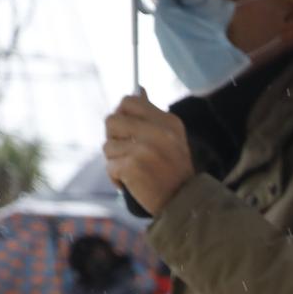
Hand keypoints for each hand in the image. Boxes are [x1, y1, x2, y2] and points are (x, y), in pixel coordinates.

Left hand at [103, 92, 195, 215]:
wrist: (185, 204)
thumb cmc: (173, 172)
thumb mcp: (171, 138)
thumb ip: (152, 116)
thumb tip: (139, 89)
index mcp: (168, 122)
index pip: (128, 102)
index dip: (121, 115)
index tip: (127, 131)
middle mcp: (158, 131)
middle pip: (112, 120)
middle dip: (114, 139)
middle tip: (129, 154)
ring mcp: (145, 148)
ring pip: (108, 146)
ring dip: (116, 161)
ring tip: (134, 172)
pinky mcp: (133, 165)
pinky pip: (109, 165)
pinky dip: (116, 178)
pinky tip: (131, 184)